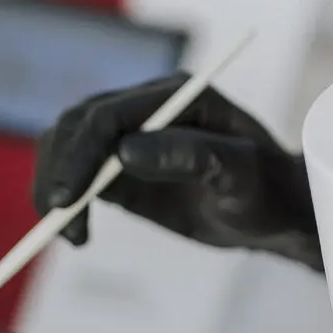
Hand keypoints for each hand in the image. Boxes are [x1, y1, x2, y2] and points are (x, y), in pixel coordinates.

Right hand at [32, 75, 322, 268]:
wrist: (277, 213)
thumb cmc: (269, 189)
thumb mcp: (241, 174)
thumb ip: (190, 156)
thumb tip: (126, 151)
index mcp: (174, 96)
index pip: (106, 115)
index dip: (80, 155)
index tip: (68, 201)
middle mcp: (145, 109)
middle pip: (76, 127)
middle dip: (59, 174)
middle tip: (61, 226)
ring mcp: (131, 138)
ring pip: (68, 149)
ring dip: (55, 189)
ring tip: (69, 236)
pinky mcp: (123, 172)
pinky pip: (80, 178)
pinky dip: (67, 204)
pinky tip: (76, 235)